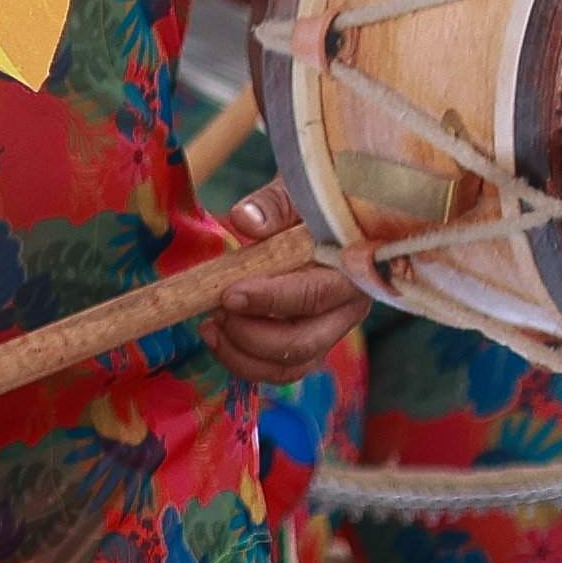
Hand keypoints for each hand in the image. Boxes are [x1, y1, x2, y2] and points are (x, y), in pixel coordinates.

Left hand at [203, 185, 362, 385]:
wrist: (325, 215)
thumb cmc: (312, 203)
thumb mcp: (297, 193)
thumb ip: (272, 205)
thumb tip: (244, 221)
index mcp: (352, 270)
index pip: (314, 296)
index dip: (270, 300)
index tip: (230, 295)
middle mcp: (347, 308)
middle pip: (303, 344)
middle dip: (251, 335)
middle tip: (216, 313)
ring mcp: (329, 331)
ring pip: (290, 366)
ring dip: (242, 355)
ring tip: (209, 326)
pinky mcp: (309, 344)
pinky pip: (279, 369)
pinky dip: (243, 361)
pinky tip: (216, 335)